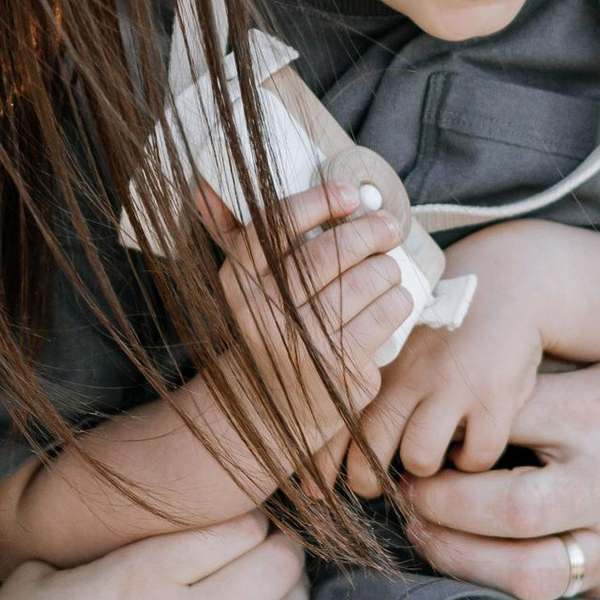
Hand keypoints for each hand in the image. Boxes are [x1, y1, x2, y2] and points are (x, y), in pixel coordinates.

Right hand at [0, 515, 307, 599]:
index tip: (241, 522)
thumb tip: (133, 542)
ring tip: (271, 593)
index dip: (250, 518)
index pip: (242, 528)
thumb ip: (102, 554)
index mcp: (142, 574)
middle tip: (271, 550)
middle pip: (279, 570)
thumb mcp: (40, 575)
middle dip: (283, 551)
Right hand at [200, 179, 411, 457]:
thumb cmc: (266, 333)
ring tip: (386, 268)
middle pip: (330, 252)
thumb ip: (234, 238)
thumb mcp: (244, 291)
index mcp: (238, 284)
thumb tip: (201, 186)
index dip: (320, 201)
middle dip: (369, 231)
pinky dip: (398, 299)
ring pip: (367, 279)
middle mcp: (265, 314)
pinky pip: (387, 313)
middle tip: (387, 226)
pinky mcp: (342, 370)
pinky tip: (391, 300)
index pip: (278, 226)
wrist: (266, 413)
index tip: (351, 193)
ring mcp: (304, 345)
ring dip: (387, 267)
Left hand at [345, 224, 559, 493]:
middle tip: (375, 487)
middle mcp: (408, 373)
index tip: (315, 489)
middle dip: (367, 480)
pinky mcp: (494, 396)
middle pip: (372, 447)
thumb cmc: (440, 328)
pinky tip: (471, 447)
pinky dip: (473, 461)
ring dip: (424, 468)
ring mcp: (451, 385)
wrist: (504, 284)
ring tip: (428, 458)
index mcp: (378, 362)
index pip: (336, 418)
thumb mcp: (397, 342)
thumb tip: (322, 432)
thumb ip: (365, 379)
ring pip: (420, 457)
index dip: (323, 460)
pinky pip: (476, 454)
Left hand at [402, 357, 599, 599]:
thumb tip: (452, 387)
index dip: (454, 428)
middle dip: (443, 503)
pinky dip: (495, 582)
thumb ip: (548, 385)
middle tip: (406, 492)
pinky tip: (465, 561)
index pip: (510, 416)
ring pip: (525, 568)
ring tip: (422, 532)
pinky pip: (548, 597)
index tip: (420, 432)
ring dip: (457, 555)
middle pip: (511, 504)